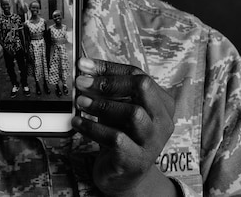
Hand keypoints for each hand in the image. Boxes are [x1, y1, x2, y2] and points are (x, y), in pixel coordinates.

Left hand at [73, 58, 176, 196]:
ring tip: (80, 102)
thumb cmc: (120, 135)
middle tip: (82, 82)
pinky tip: (77, 122)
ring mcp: (153, 141)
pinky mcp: (137, 160)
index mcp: (162, 102)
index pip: (137, 74)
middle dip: (109, 82)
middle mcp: (163, 120)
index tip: (83, 65)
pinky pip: (116, 138)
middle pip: (143, 87)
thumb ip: (106, 91)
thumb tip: (83, 70)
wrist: (123, 177)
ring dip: (101, 104)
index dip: (108, 68)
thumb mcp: (116, 109)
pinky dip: (93, 128)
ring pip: (133, 113)